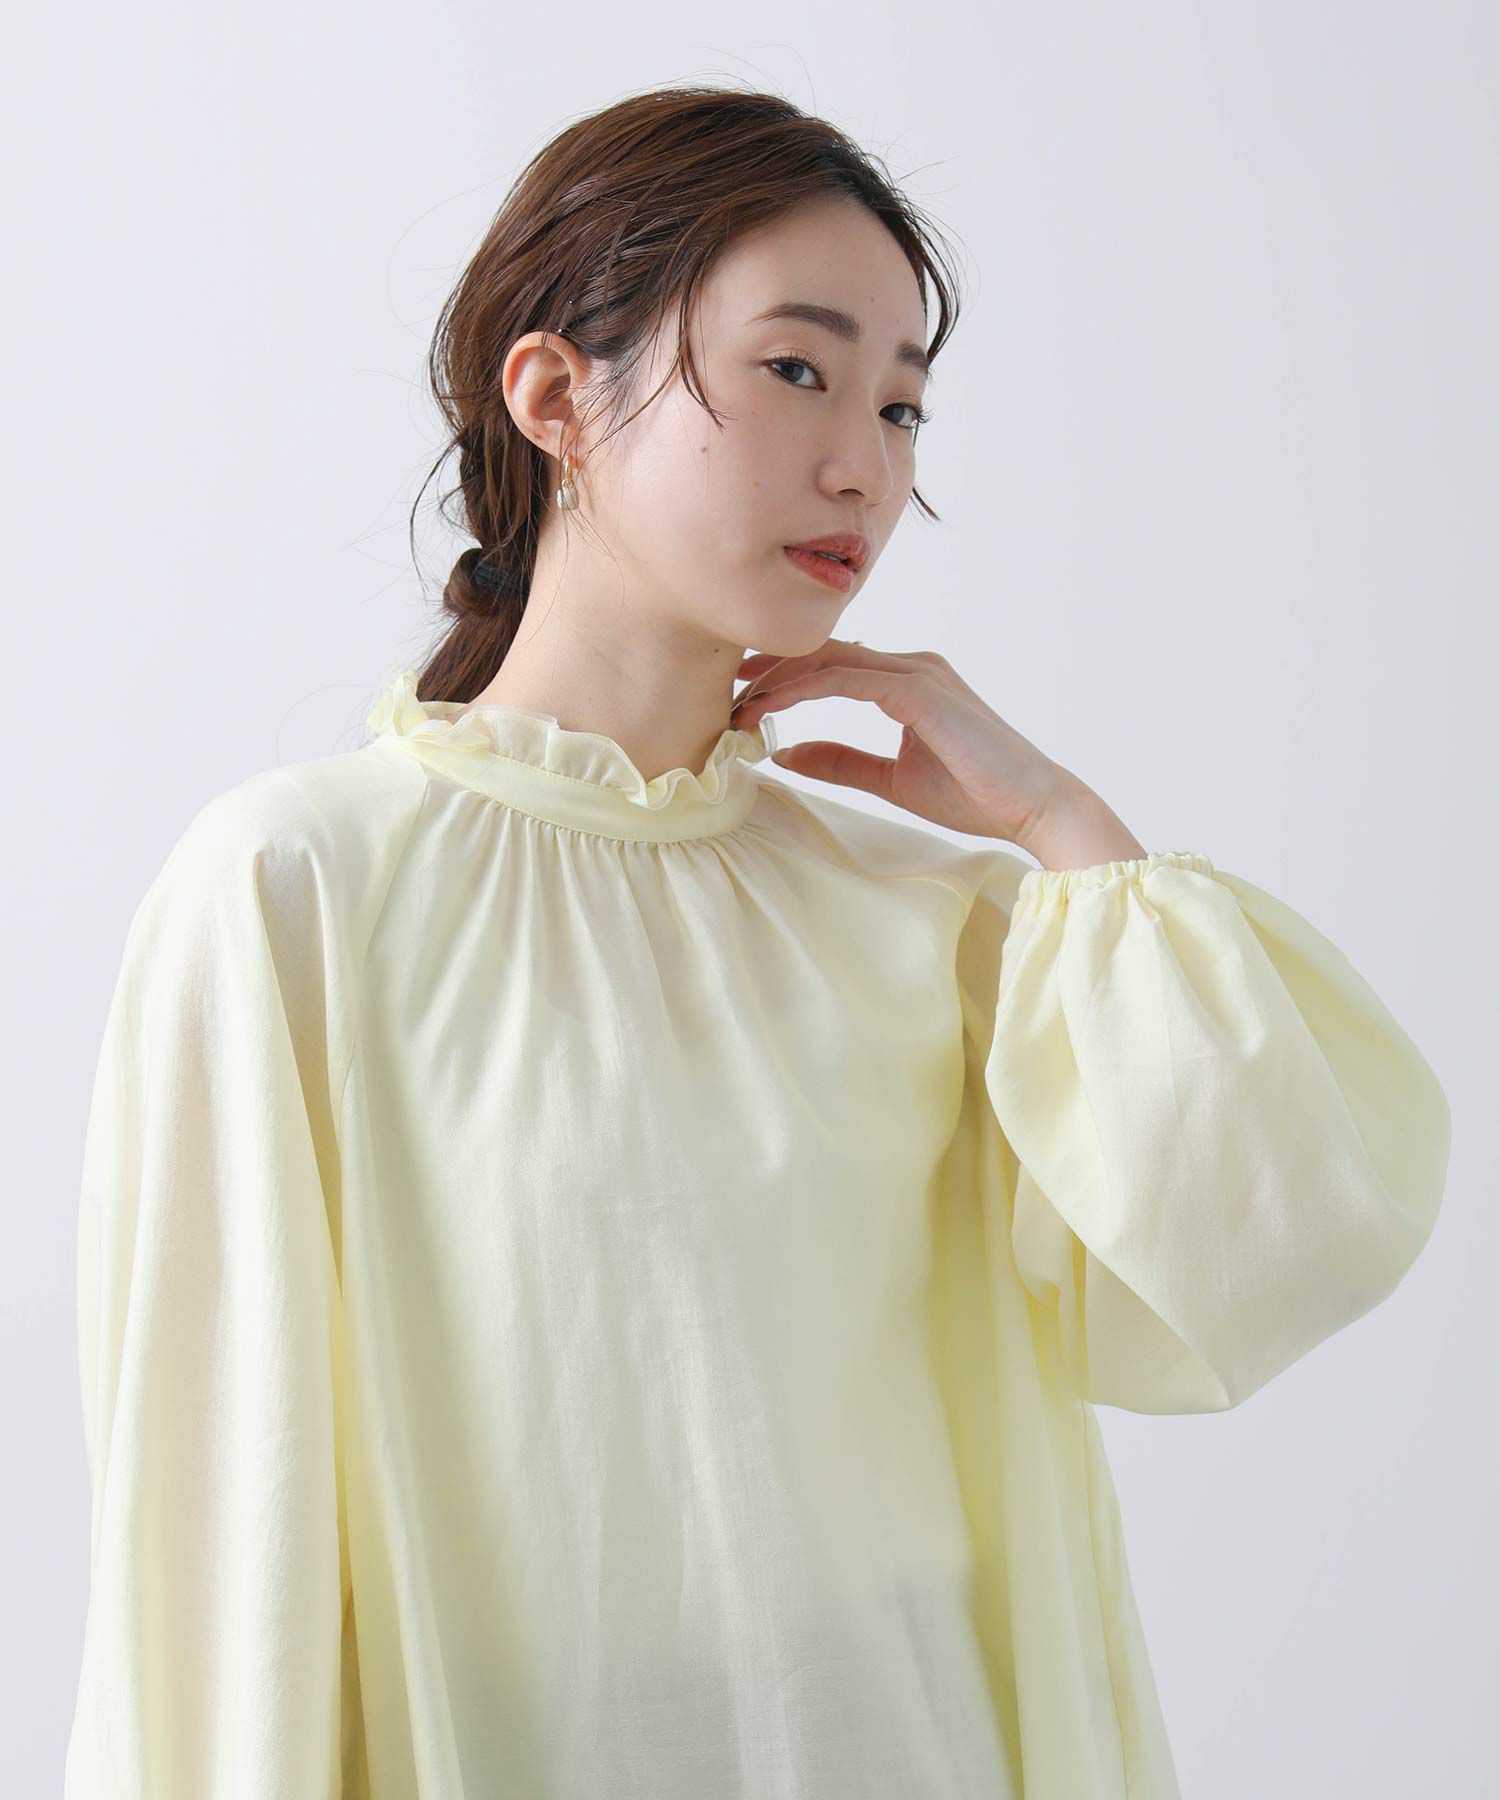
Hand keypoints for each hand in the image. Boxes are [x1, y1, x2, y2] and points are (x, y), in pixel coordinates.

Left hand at [730, 636, 1080, 848]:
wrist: (1031, 806)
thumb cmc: (975, 793)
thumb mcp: (891, 779)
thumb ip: (842, 762)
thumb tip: (787, 754)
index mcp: (907, 679)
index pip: (833, 661)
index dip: (784, 671)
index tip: (742, 691)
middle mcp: (912, 664)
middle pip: (825, 649)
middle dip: (771, 664)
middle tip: (725, 683)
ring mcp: (917, 672)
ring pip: (830, 658)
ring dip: (778, 678)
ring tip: (738, 703)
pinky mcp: (919, 691)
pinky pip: (846, 679)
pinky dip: (802, 690)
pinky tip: (768, 709)